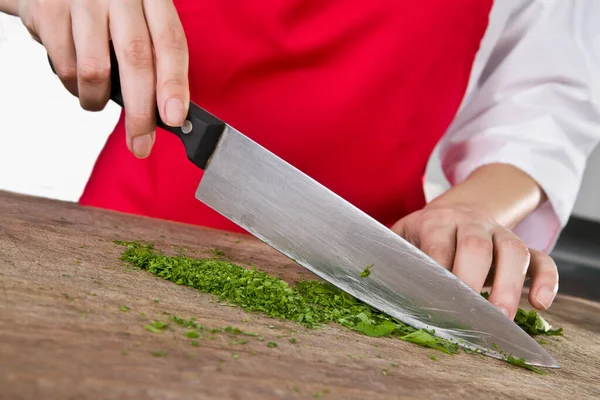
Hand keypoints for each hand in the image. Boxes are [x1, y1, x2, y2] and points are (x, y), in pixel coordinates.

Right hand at [18, 0, 189, 157]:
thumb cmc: (108, 9)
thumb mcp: (139, 19)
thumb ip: (155, 57)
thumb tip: (170, 114)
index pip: (170, 42)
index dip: (174, 84)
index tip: (175, 118)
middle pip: (136, 58)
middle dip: (141, 112)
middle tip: (141, 144)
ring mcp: (83, 0)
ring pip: (95, 71)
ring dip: (98, 100)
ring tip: (97, 99)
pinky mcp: (49, 9)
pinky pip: (65, 67)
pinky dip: (73, 87)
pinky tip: (77, 78)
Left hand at [392, 202, 558, 319]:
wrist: (457, 209)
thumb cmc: (423, 234)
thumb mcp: (402, 235)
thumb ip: (389, 253)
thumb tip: (364, 273)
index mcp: (436, 221)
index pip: (438, 242)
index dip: (438, 270)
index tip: (434, 299)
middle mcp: (471, 223)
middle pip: (476, 244)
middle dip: (473, 278)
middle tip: (469, 312)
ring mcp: (499, 233)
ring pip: (513, 250)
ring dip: (510, 284)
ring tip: (503, 317)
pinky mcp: (521, 246)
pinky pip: (542, 258)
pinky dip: (547, 279)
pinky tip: (541, 304)